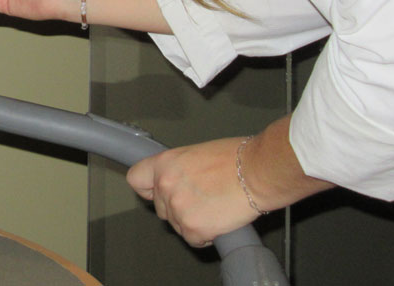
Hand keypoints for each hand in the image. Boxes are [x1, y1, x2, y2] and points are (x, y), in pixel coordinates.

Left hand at [125, 137, 257, 246]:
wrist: (257, 171)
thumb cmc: (236, 158)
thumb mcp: (195, 153)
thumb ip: (179, 169)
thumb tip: (180, 180)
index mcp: (164, 163)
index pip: (136, 179)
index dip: (148, 188)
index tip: (155, 192)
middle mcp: (165, 185)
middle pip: (160, 207)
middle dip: (178, 207)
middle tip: (201, 199)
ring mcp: (177, 208)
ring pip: (177, 225)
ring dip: (193, 221)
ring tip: (215, 206)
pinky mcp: (193, 228)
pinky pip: (193, 239)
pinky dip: (206, 235)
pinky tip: (219, 220)